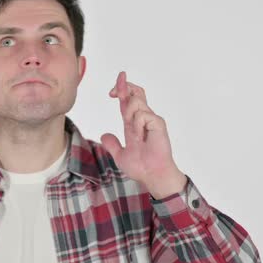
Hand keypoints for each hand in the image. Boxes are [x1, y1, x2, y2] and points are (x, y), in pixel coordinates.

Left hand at [100, 71, 185, 198]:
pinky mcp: (158, 124)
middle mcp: (143, 119)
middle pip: (136, 93)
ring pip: (136, 102)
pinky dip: (137, 125)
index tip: (111, 92)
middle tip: (112, 93)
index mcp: (133, 124)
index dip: (121, 90)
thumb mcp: (120, 155)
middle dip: (124, 87)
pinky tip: (140, 137)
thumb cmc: (141, 167)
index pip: (128, 101)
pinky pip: (142, 115)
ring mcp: (151, 120)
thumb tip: (103, 136)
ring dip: (129, 114)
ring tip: (133, 134)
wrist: (151, 176)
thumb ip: (112, 145)